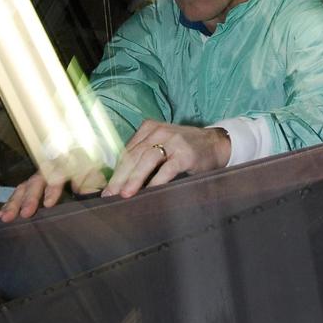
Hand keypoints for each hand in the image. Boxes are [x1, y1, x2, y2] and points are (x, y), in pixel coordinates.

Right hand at [0, 156, 107, 221]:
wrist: (89, 161)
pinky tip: (2, 213)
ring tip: (7, 217)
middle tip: (25, 213)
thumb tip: (101, 194)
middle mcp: (52, 168)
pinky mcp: (35, 184)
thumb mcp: (102, 175)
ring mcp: (42, 176)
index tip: (48, 203)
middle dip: (29, 197)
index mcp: (70, 163)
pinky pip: (20, 192)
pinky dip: (10, 203)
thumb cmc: (95, 171)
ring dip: (15, 202)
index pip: (59, 173)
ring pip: (25, 186)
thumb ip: (102, 183)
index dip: (52, 188)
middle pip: (37, 180)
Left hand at [101, 121, 230, 200]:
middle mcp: (158, 132)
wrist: (215, 143)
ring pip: (147, 159)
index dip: (115, 171)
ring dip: (134, 178)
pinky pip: (168, 168)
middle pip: (133, 155)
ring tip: (125, 194)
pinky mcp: (185, 154)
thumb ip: (144, 157)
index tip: (106, 189)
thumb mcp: (161, 146)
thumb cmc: (184, 149)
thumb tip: (121, 182)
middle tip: (110, 194)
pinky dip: (157, 180)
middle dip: (120, 177)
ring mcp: (173, 141)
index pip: (127, 151)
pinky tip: (150, 191)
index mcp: (148, 128)